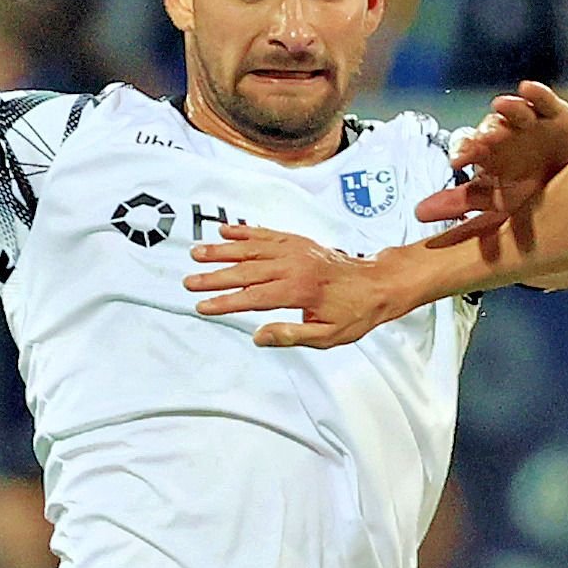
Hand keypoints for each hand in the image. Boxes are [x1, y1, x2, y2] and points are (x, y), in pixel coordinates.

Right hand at [187, 223, 401, 347]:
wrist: (378, 283)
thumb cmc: (355, 313)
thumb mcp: (329, 336)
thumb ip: (292, 335)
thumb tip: (259, 336)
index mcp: (299, 291)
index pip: (253, 298)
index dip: (226, 302)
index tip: (203, 306)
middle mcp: (294, 266)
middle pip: (246, 271)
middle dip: (215, 277)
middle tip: (189, 282)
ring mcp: (296, 250)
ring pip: (251, 249)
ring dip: (222, 251)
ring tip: (197, 253)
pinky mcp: (298, 242)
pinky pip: (266, 234)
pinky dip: (245, 232)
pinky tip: (225, 231)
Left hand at [417, 80, 567, 250]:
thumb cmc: (529, 192)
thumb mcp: (496, 205)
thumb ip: (461, 206)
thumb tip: (418, 213)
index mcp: (489, 155)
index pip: (469, 148)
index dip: (463, 151)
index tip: (456, 162)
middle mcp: (506, 135)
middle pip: (491, 128)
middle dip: (487, 131)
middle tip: (483, 139)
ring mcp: (532, 123)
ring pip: (516, 112)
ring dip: (509, 110)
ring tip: (502, 106)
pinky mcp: (558, 116)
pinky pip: (546, 101)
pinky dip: (538, 94)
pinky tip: (528, 88)